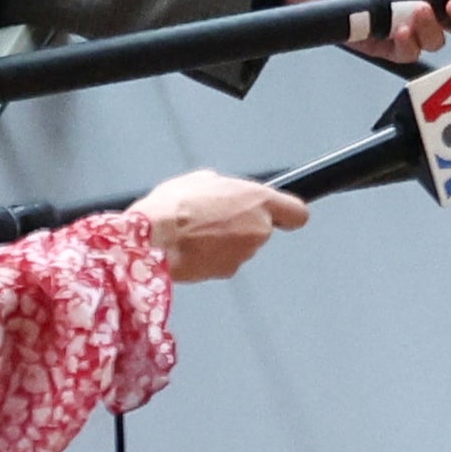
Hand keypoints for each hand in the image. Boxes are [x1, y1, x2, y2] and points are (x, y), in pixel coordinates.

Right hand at [130, 166, 309, 281]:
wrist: (153, 241)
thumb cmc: (174, 206)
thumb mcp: (202, 180)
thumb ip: (226, 188)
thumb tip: (226, 193)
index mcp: (258, 200)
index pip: (297, 213)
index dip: (287, 214)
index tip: (281, 214)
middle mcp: (259, 229)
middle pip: (263, 229)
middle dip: (244, 225)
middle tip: (216, 218)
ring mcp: (245, 253)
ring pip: (242, 246)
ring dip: (226, 241)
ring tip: (197, 231)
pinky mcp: (227, 271)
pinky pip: (225, 261)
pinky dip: (213, 256)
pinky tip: (192, 247)